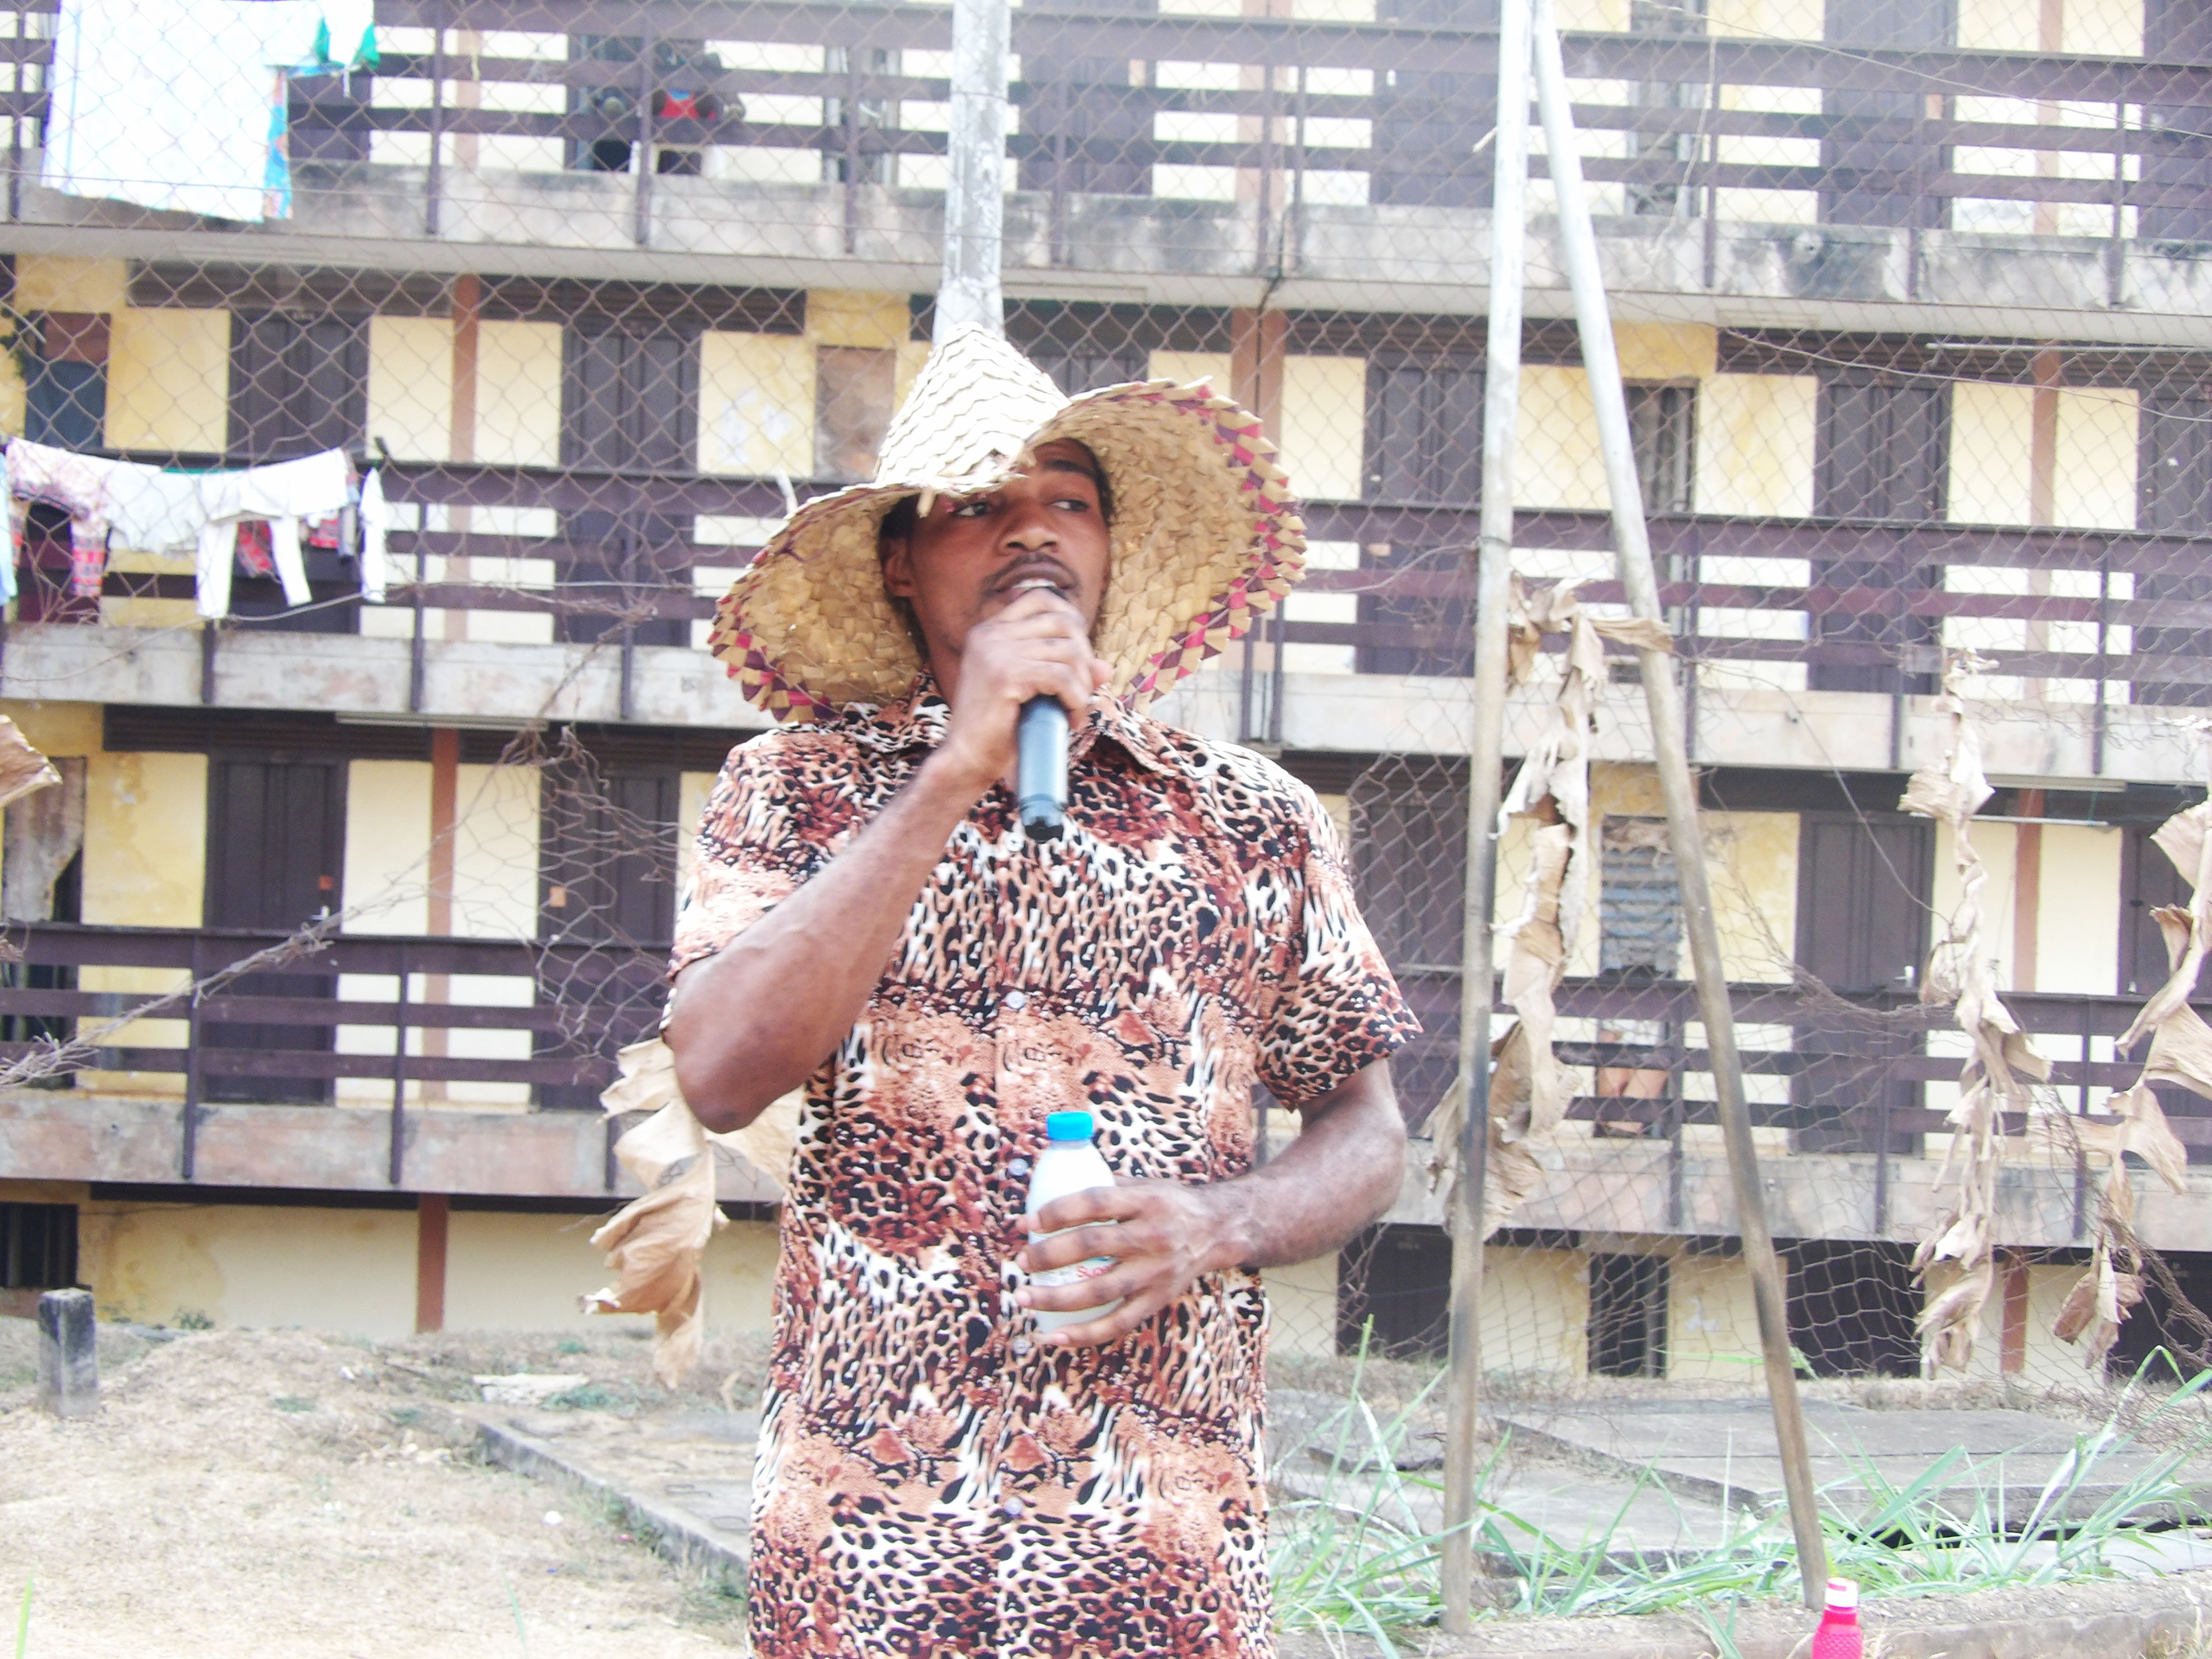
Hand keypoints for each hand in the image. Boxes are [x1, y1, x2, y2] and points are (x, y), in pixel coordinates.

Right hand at [931, 587, 1109, 797]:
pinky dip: (1076, 700)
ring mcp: (995, 652)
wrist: (966, 760)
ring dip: (1083, 685)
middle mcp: (990, 635)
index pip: (1040, 598)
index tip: (1079, 655)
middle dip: (1084, 657)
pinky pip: (1062, 677)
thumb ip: (1065, 672)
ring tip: (1075, 710)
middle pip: (1062, 622)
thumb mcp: (1033, 692)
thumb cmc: (997, 729)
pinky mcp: (1004, 675)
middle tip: (1081, 690)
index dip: (1071, 619)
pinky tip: (1071, 720)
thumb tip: (1106, 667)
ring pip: (1068, 652)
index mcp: (989, 631)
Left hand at [1014, 1180, 1252, 1349]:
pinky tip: (1054, 1337)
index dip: (1057, 1212)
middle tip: (1021, 1261)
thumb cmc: (1169, 1204)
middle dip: (1049, 1255)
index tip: (1027, 1223)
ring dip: (1056, 1297)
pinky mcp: (1158, 1299)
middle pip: (1093, 1245)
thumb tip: (1047, 1196)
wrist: (1218, 1230)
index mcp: (1145, 1201)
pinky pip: (1118, 1322)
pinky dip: (1084, 1333)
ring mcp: (1156, 1271)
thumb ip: (1103, 1189)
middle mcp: (1153, 1235)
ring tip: (1024, 1297)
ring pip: (1100, 1290)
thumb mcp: (1144, 1185)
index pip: (1094, 1202)